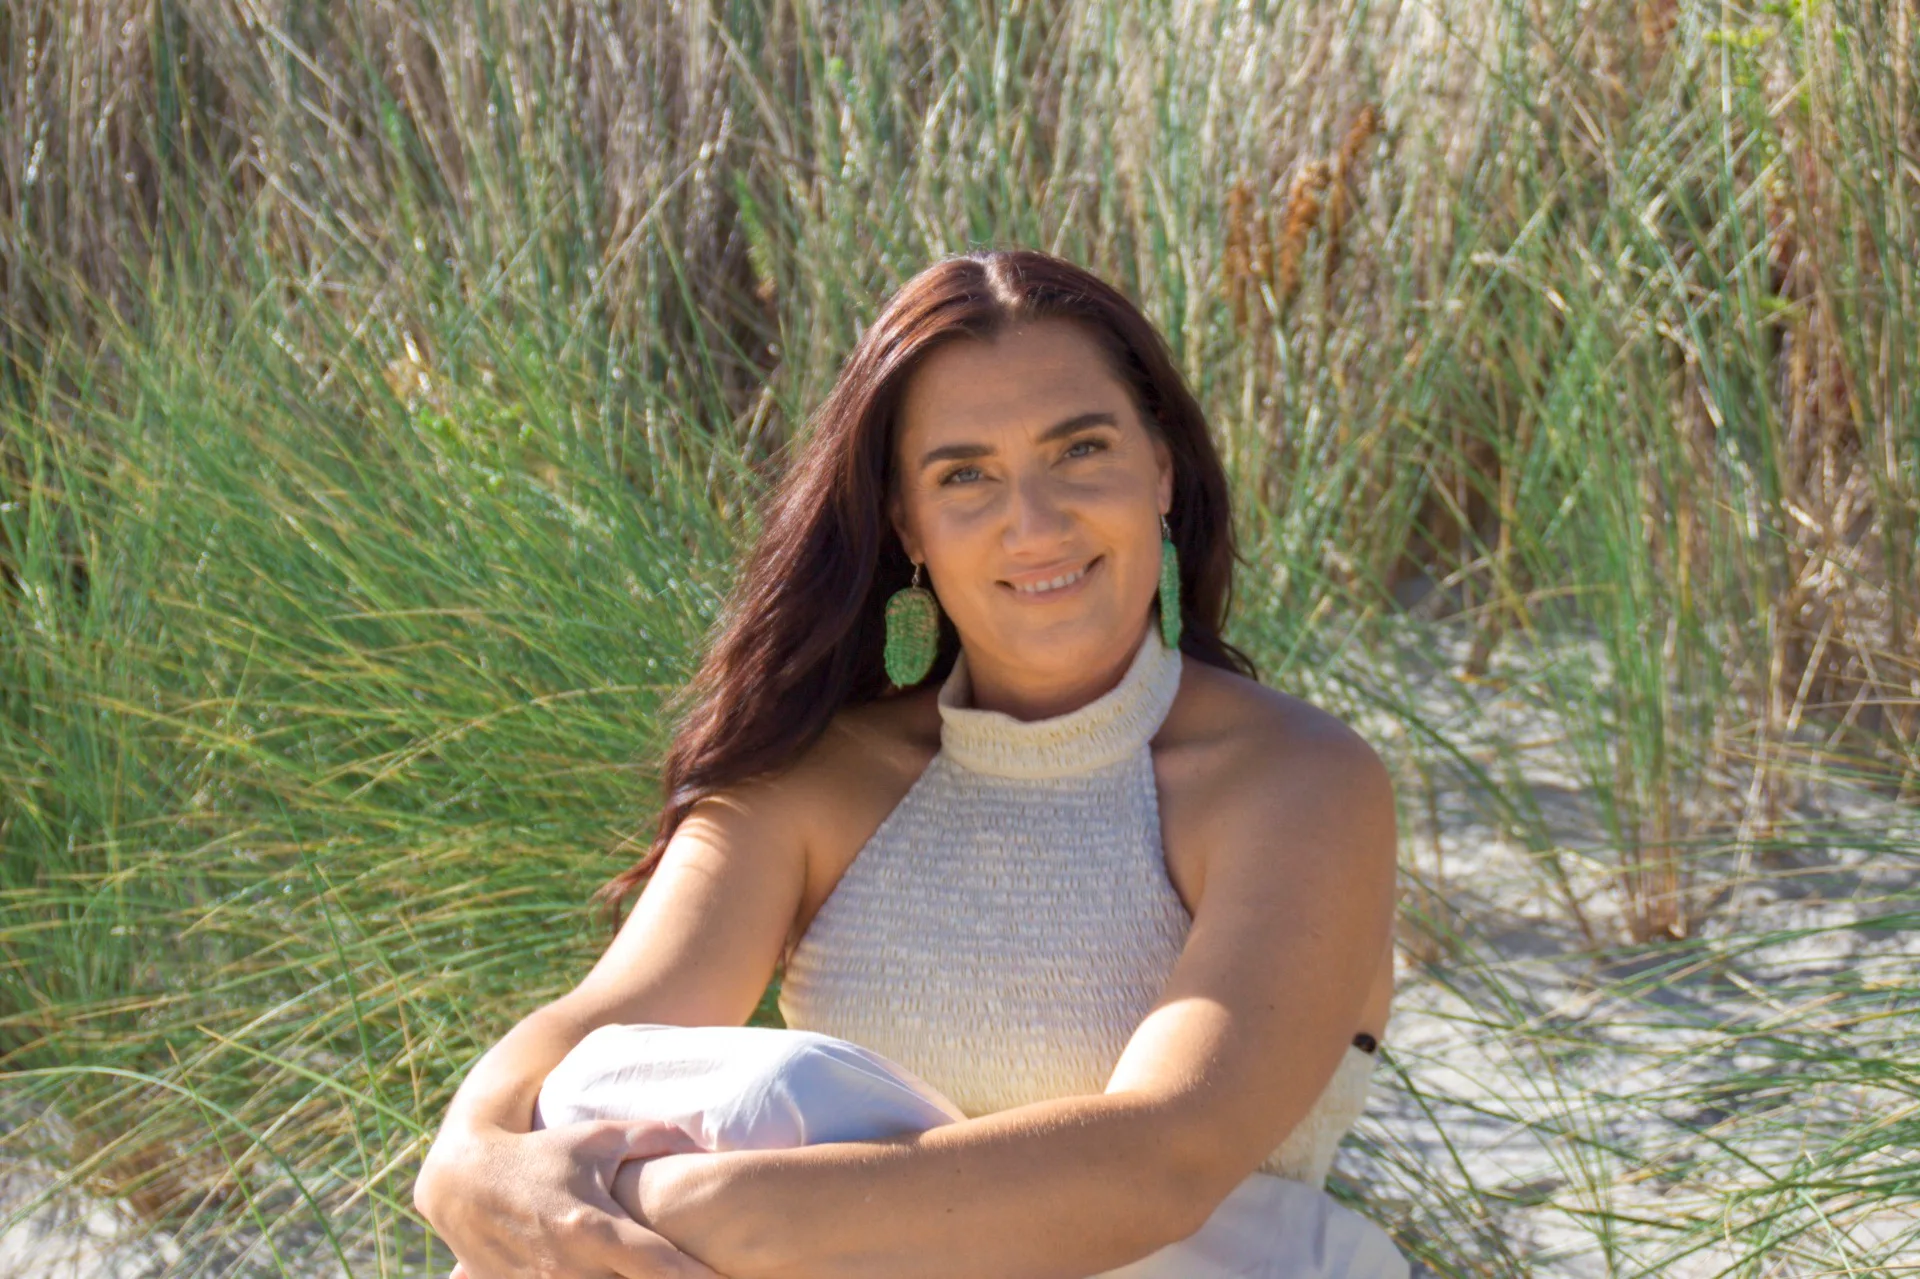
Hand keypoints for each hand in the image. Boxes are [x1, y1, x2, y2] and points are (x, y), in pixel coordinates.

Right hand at [414, 1118, 721, 1278]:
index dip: (693, 1277)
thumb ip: (650, 1138)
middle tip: (715, 1277)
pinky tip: (609, 1277)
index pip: (655, 1262)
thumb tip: (698, 1137)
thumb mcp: (595, 1138)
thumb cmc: (541, 1156)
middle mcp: (570, 1268)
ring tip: (666, 1276)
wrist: (465, 1185)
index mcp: (593, 1227)